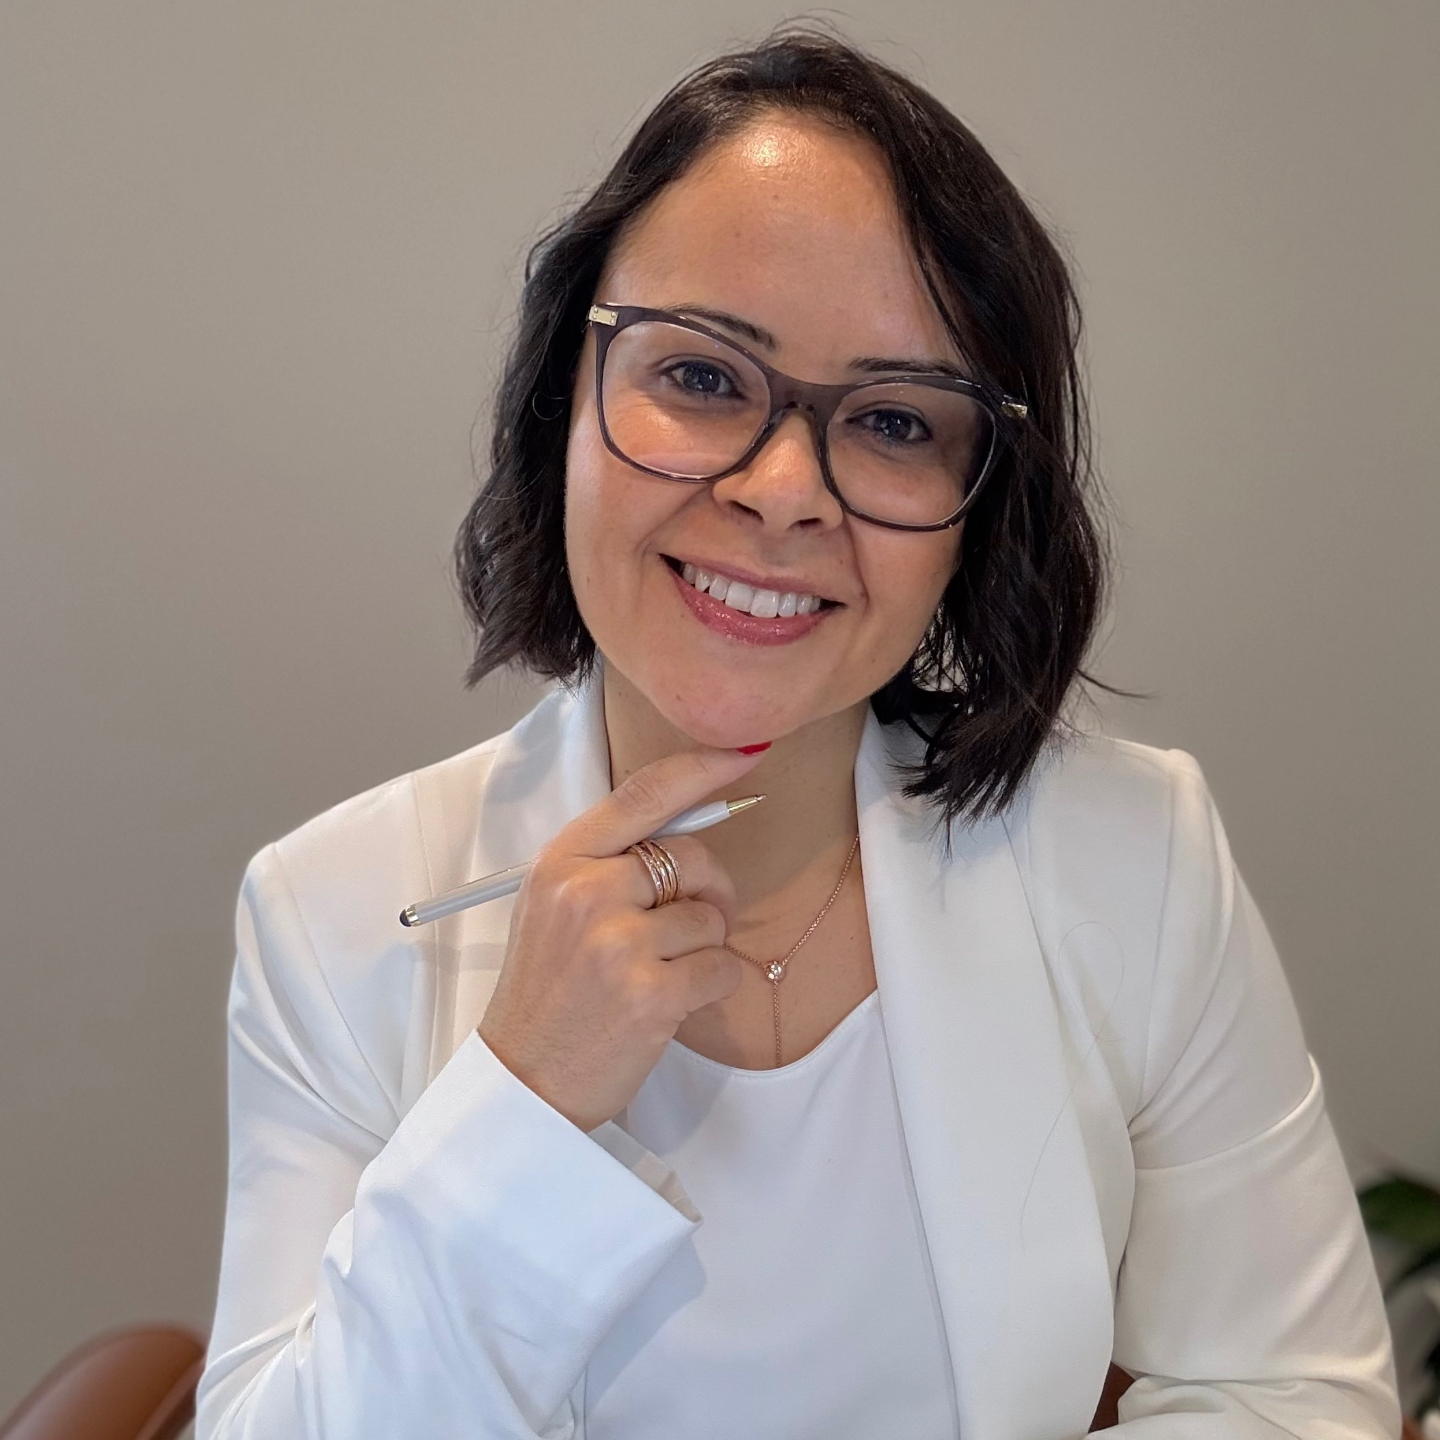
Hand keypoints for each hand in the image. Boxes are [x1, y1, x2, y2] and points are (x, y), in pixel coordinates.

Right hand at [477, 746, 760, 1130]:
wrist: (524, 1081)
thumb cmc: (549, 992)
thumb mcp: (555, 908)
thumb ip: (611, 864)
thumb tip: (692, 826)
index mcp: (560, 863)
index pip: (641, 795)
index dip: (700, 769)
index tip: (744, 750)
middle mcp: (586, 893)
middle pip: (692, 856)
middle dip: (709, 890)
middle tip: (688, 927)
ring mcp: (618, 943)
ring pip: (712, 917)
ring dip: (703, 949)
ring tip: (660, 975)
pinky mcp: (651, 993)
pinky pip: (722, 966)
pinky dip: (711, 987)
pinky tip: (671, 1005)